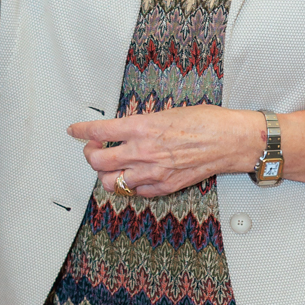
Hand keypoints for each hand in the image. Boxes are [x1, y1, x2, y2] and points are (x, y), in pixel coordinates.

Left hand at [71, 106, 264, 197]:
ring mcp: (152, 173)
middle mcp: (142, 152)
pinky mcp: (163, 187)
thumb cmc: (205, 122)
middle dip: (89, 155)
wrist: (230, 140)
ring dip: (106, 174)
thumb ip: (141, 124)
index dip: (81, 131)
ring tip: (111, 165)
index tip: (75, 130)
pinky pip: (135, 192)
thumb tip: (124, 129)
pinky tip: (133, 175)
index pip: (98, 131)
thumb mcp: (166, 112)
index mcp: (141, 128)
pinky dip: (129, 185)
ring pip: (111, 182)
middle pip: (97, 161)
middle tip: (93, 149)